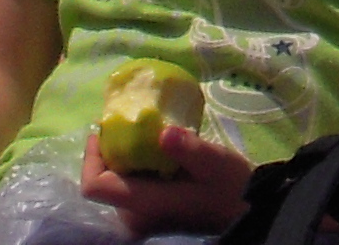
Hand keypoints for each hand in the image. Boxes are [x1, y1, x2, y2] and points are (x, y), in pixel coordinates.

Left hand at [78, 120, 256, 233]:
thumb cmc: (231, 188)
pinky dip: (134, 164)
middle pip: (102, 181)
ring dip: (122, 155)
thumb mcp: (215, 163)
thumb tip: (165, 131)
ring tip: (141, 128)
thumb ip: (189, 148)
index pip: (95, 186)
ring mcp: (143, 218)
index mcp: (145, 205)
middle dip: (108, 150)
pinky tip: (154, 147)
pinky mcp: (151, 213)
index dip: (91, 157)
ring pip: (115, 182)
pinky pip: (129, 186)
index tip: (103, 129)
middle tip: (126, 120)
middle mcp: (136, 217)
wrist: (248, 211)